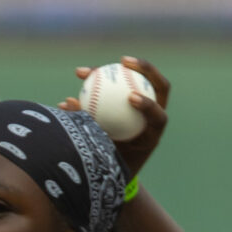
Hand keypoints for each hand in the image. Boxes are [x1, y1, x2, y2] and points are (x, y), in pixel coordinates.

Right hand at [58, 54, 170, 179]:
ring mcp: (145, 105)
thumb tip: (73, 116)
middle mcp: (153, 115)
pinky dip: (103, 79)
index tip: (131, 98)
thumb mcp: (102, 159)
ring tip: (101, 63)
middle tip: (124, 62)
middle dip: (146, 69)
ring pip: (137, 80)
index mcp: (153, 133)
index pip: (158, 116)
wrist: (115, 169)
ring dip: (123, 67)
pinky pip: (120, 85)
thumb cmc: (107, 166)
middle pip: (157, 85)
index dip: (148, 105)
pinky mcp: (133, 99)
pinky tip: (83, 74)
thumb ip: (94, 140)